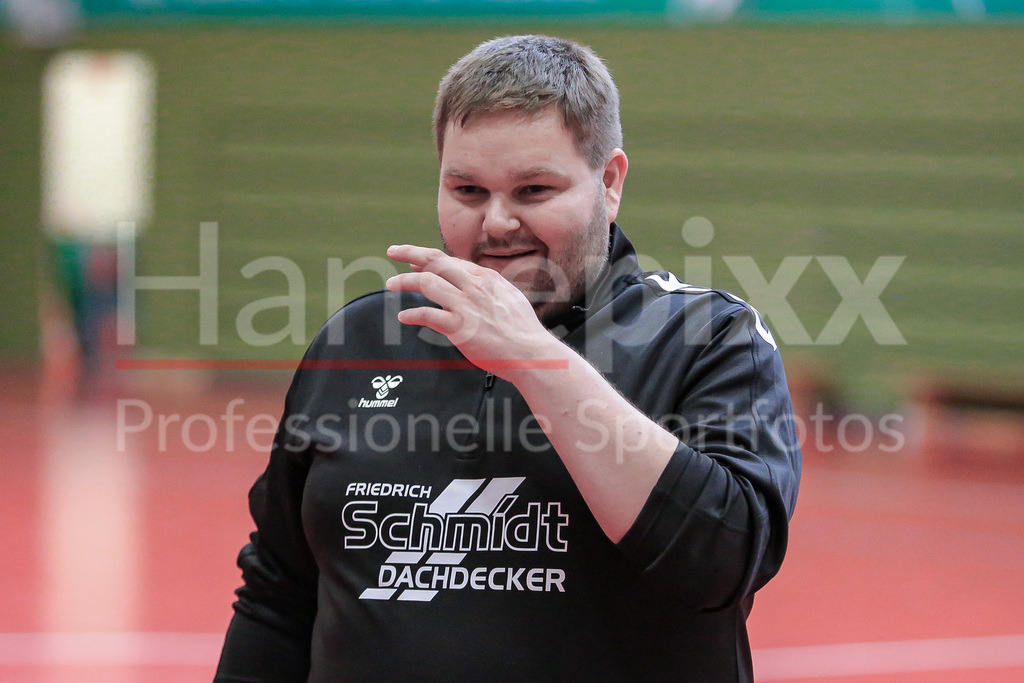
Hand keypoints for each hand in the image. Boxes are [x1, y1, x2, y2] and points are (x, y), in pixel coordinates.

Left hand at [385, 244, 560, 378]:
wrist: (532, 354)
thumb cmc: (522, 331)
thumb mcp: (509, 297)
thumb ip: (489, 288)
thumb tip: (476, 284)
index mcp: (486, 278)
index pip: (450, 261)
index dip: (427, 258)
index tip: (412, 258)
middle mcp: (474, 286)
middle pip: (435, 262)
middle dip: (409, 253)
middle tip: (392, 251)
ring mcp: (466, 305)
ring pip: (426, 283)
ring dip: (404, 282)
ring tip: (390, 285)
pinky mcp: (460, 327)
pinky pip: (428, 315)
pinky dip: (412, 314)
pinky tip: (404, 317)